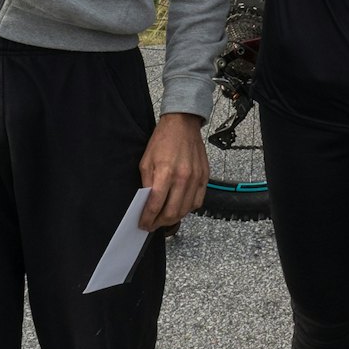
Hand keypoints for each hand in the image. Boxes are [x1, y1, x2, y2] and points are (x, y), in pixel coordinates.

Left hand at [137, 112, 208, 231]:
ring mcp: (196, 178)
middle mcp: (183, 177)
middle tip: (152, 224)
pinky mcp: (204, 176)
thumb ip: (147, 184)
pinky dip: (188, 209)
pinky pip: (198, 202)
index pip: (155, 205)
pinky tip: (180, 207)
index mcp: (165, 172)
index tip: (143, 224)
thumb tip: (147, 203)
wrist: (183, 123)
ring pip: (185, 210)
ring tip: (164, 218)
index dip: (147, 218)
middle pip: (171, 212)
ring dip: (173, 218)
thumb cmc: (163, 139)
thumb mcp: (146, 161)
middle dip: (159, 223)